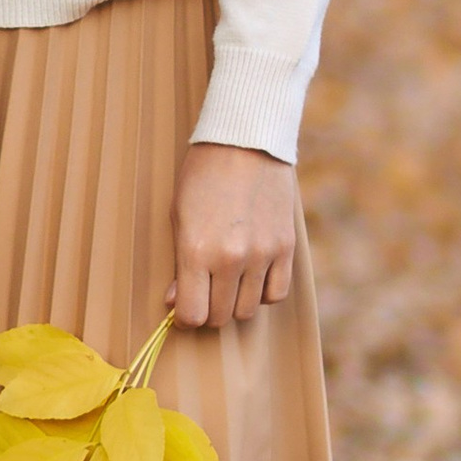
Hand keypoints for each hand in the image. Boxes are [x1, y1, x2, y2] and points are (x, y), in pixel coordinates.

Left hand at [167, 142, 297, 329]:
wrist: (246, 143)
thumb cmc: (202, 176)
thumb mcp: (178, 216)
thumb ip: (178, 264)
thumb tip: (175, 303)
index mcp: (196, 249)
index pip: (192, 313)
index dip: (185, 317)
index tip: (183, 308)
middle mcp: (231, 258)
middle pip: (220, 316)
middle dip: (208, 310)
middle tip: (204, 292)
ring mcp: (262, 254)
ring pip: (249, 310)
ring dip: (235, 303)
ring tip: (227, 283)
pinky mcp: (285, 248)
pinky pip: (277, 294)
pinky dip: (263, 293)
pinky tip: (252, 277)